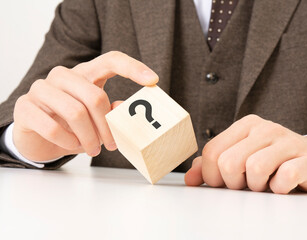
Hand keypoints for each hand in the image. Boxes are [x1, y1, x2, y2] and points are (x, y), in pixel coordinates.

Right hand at [13, 51, 157, 161]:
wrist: (38, 137)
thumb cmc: (73, 126)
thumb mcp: (96, 120)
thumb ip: (111, 112)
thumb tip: (126, 109)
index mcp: (85, 73)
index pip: (111, 60)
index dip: (133, 68)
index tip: (153, 81)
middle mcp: (63, 76)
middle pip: (95, 96)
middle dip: (107, 127)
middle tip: (111, 145)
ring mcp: (41, 88)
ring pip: (75, 112)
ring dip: (89, 138)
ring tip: (93, 149)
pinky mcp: (25, 106)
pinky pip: (52, 127)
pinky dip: (68, 142)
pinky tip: (73, 146)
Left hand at [185, 115, 306, 193]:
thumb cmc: (272, 160)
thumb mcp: (240, 157)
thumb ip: (212, 165)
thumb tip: (190, 179)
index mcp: (245, 125)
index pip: (212, 152)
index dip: (212, 175)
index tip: (224, 182)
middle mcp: (265, 128)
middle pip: (229, 162)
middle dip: (233, 183)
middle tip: (246, 184)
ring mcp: (287, 141)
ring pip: (255, 168)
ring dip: (257, 186)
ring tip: (265, 183)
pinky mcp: (306, 158)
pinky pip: (285, 177)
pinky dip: (279, 188)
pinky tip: (282, 184)